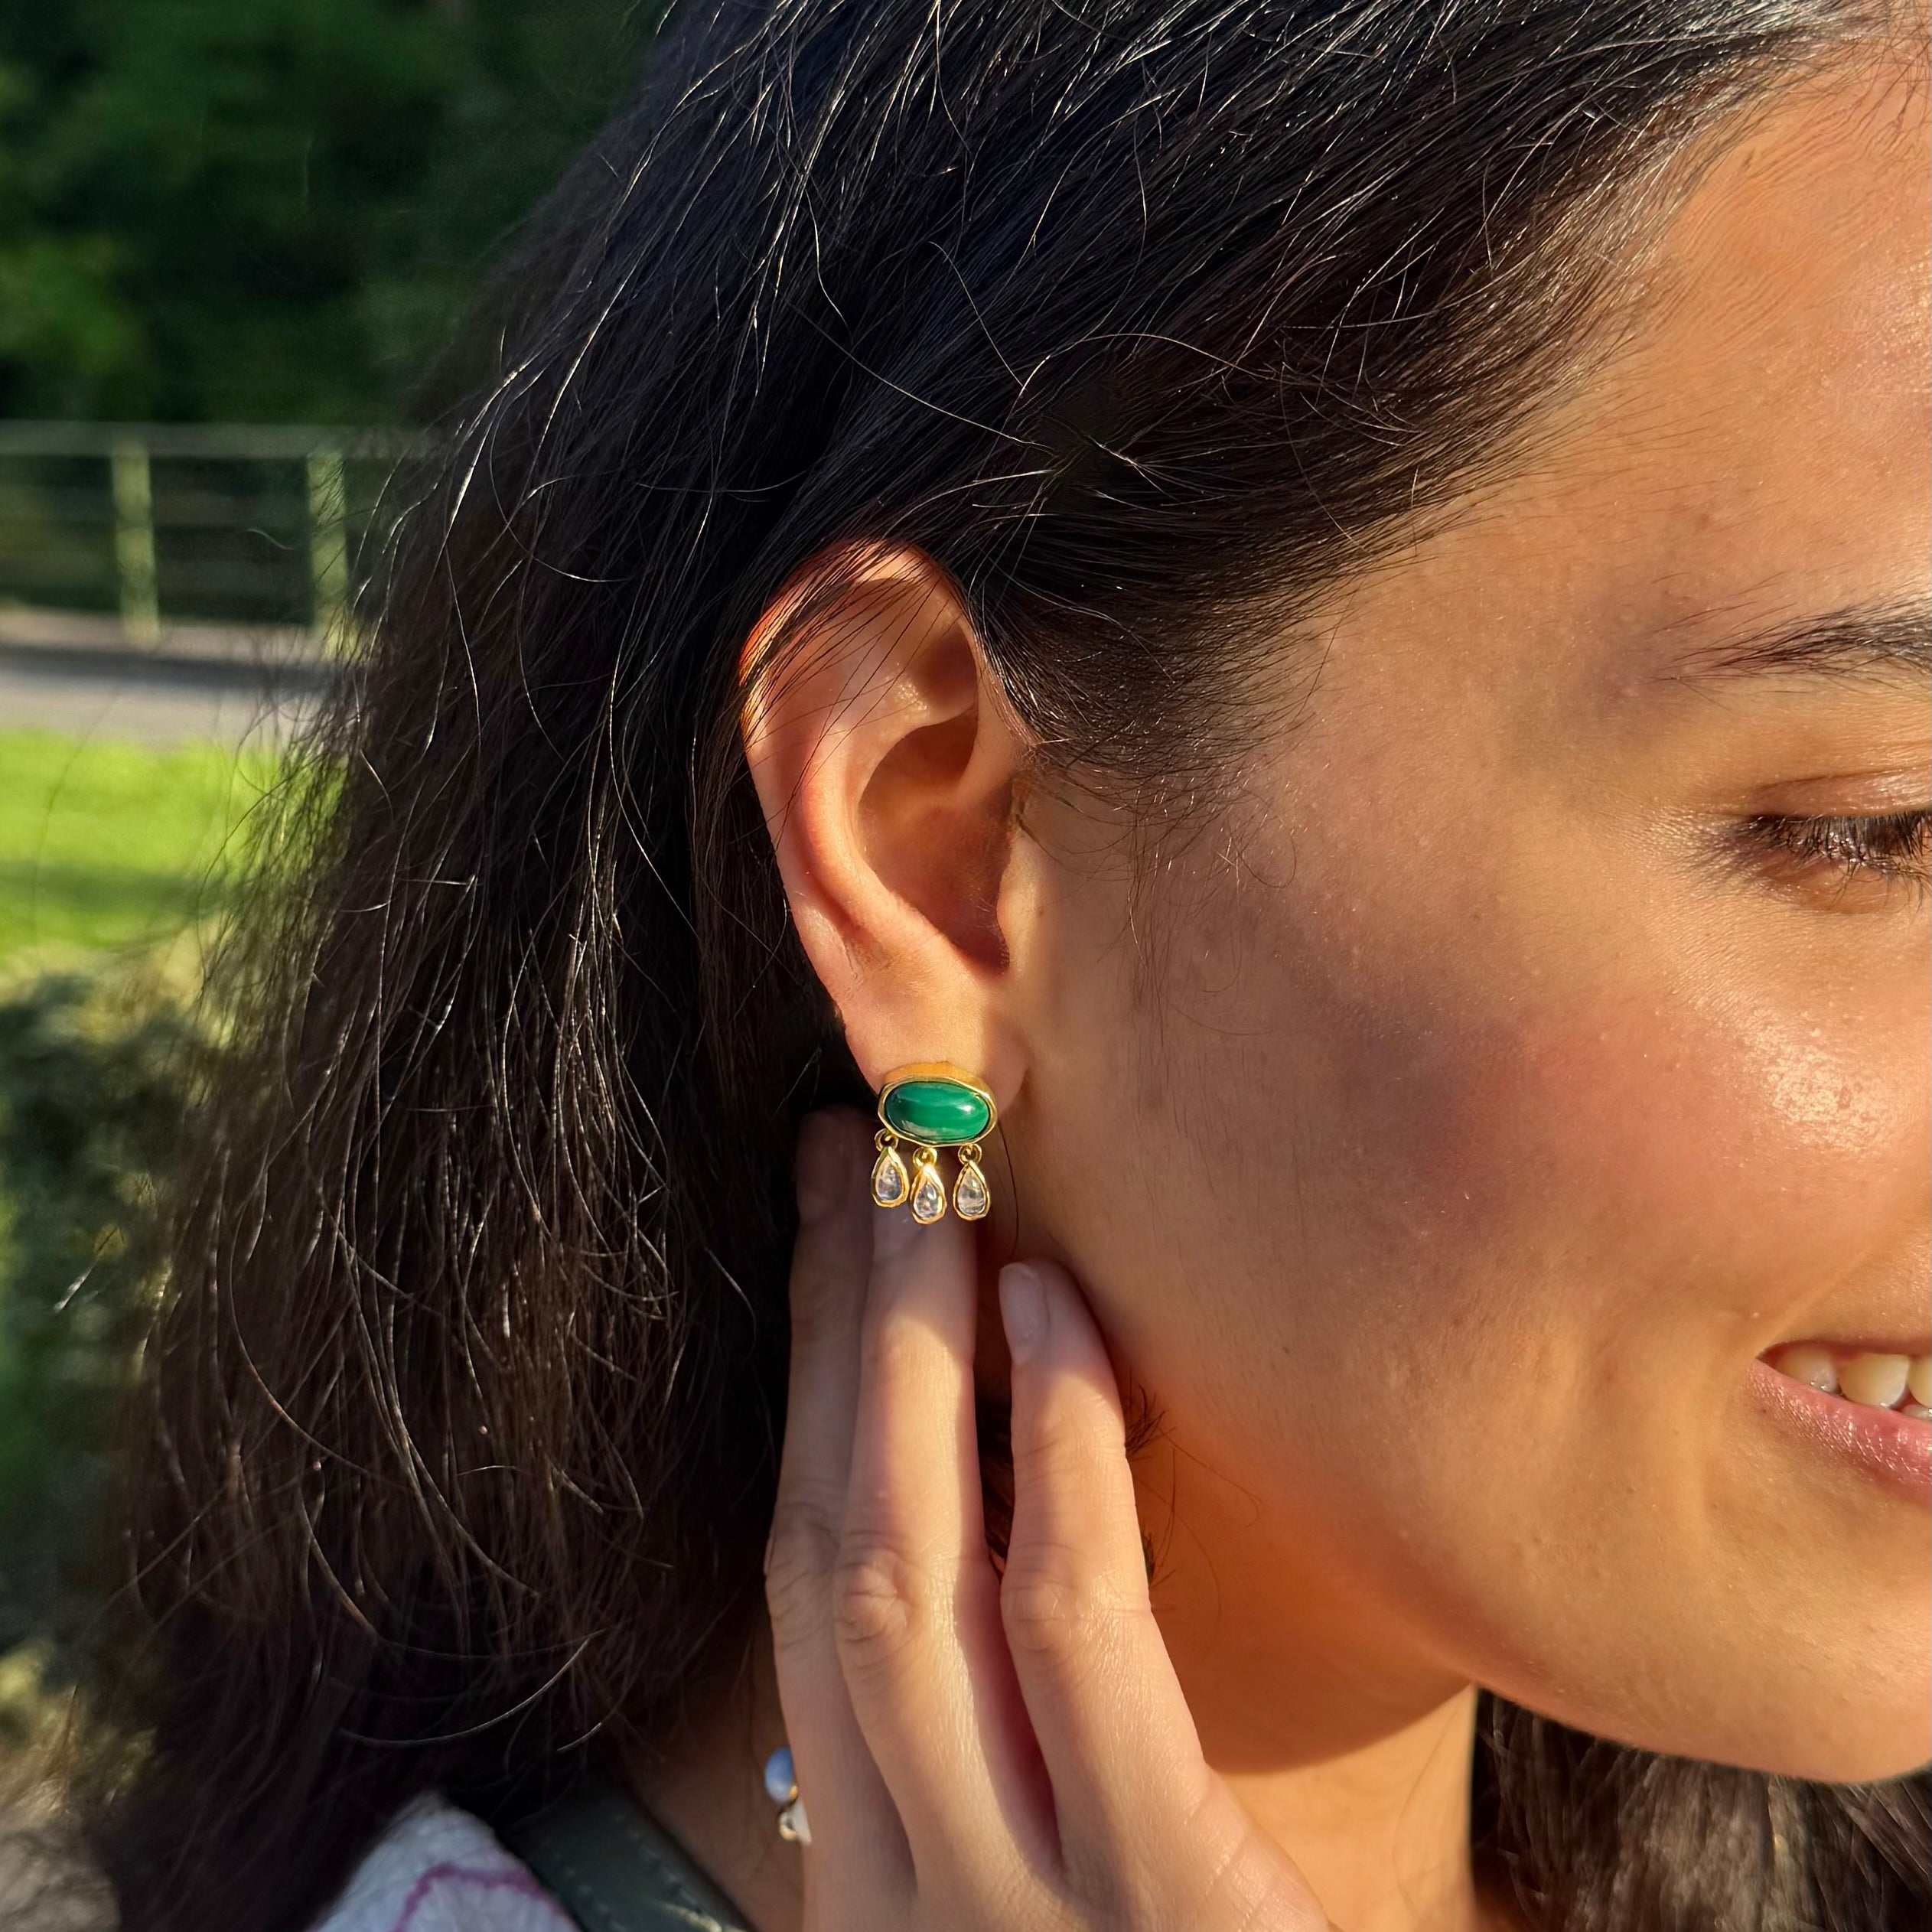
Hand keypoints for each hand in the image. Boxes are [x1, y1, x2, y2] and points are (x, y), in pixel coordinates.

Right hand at [764, 1110, 1329, 1930]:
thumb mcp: (1040, 1902)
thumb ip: (1003, 1753)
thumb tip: (1004, 1509)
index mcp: (873, 1873)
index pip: (805, 1584)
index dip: (802, 1396)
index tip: (825, 1235)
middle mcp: (892, 1885)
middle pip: (825, 1545)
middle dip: (826, 1339)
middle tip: (852, 1153)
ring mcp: (1000, 1905)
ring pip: (901, 1574)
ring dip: (904, 1360)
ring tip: (928, 1188)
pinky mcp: (1150, 1910)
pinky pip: (1070, 1644)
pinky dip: (1053, 1467)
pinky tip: (1052, 1325)